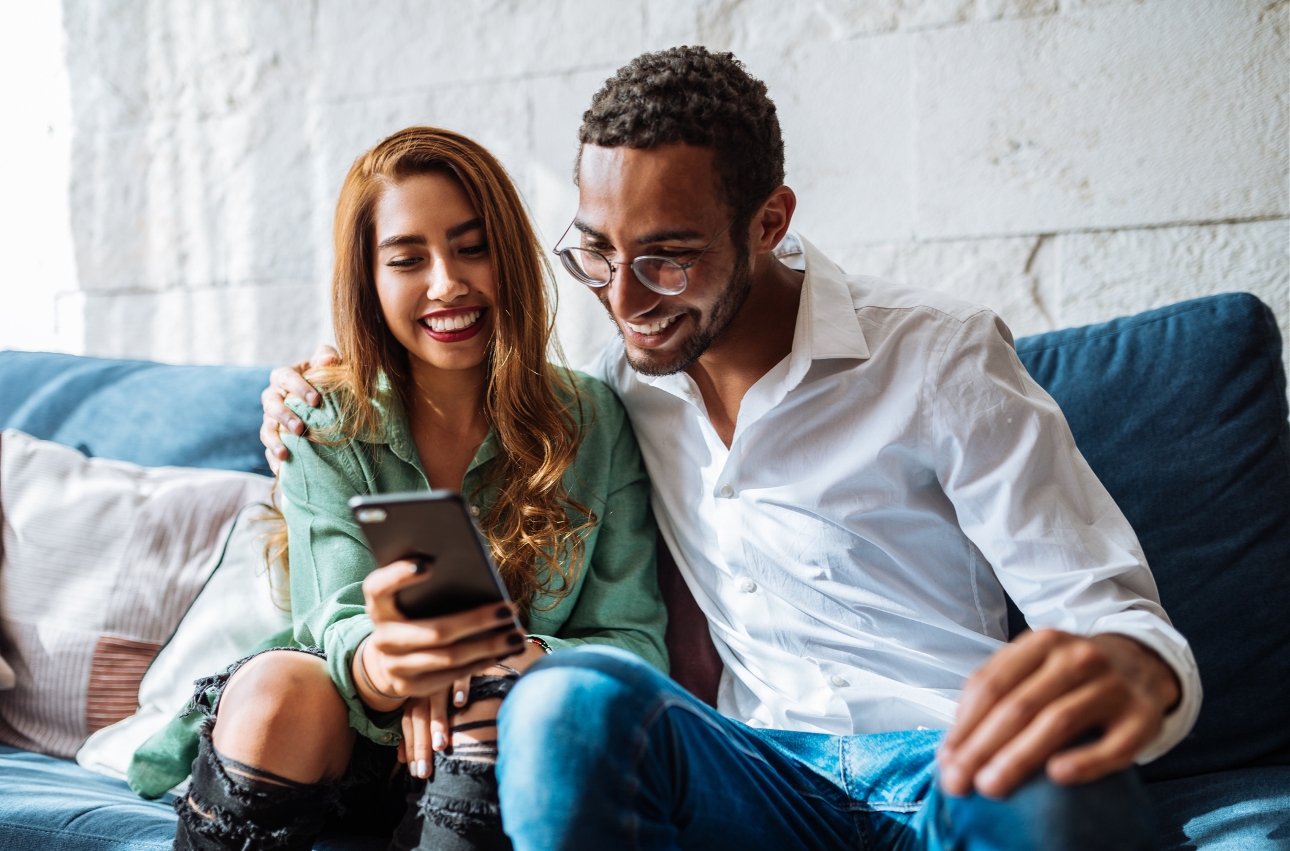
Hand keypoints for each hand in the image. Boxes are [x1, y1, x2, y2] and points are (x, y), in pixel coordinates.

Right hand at [260, 344, 339, 472]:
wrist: (321, 396)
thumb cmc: (324, 376)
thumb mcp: (327, 363)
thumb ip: (327, 357)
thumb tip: (330, 359)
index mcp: (284, 375)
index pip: (286, 377)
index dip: (298, 387)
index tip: (316, 400)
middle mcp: (273, 396)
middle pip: (271, 404)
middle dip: (284, 416)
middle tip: (300, 428)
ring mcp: (270, 417)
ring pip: (266, 428)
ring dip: (274, 441)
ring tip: (284, 454)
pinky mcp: (273, 435)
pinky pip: (268, 447)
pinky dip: (272, 458)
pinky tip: (280, 471)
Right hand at [354, 559, 524, 712]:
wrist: (385, 661)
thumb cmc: (410, 616)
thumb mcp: (409, 599)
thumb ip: (430, 585)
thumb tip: (473, 571)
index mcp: (378, 606)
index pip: (379, 586)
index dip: (399, 575)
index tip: (429, 563)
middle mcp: (382, 637)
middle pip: (435, 630)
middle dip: (477, 621)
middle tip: (509, 610)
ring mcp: (394, 666)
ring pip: (449, 657)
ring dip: (489, 646)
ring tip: (516, 635)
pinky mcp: (409, 688)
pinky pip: (451, 675)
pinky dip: (481, 662)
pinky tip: (503, 652)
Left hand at [399, 641, 546, 778]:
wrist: (449, 628)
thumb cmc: (437, 671)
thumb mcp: (423, 694)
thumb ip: (413, 724)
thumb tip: (399, 757)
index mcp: (414, 691)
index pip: (408, 722)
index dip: (410, 746)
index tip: (414, 772)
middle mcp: (425, 681)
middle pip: (419, 716)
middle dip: (421, 745)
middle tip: (424, 772)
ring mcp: (442, 668)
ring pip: (435, 697)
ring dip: (438, 721)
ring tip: (440, 745)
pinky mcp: (462, 657)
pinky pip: (460, 671)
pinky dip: (459, 686)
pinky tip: (460, 702)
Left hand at [937, 629, 1179, 798]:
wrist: (1141, 663)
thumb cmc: (1071, 675)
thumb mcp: (1033, 666)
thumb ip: (995, 692)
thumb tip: (954, 746)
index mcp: (1042, 643)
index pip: (992, 685)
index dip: (964, 725)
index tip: (945, 760)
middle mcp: (1078, 657)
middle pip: (1019, 706)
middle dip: (982, 747)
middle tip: (959, 782)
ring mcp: (1113, 686)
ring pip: (1058, 722)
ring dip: (1019, 757)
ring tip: (991, 786)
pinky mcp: (1143, 718)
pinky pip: (1114, 746)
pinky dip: (1085, 761)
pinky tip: (1057, 776)